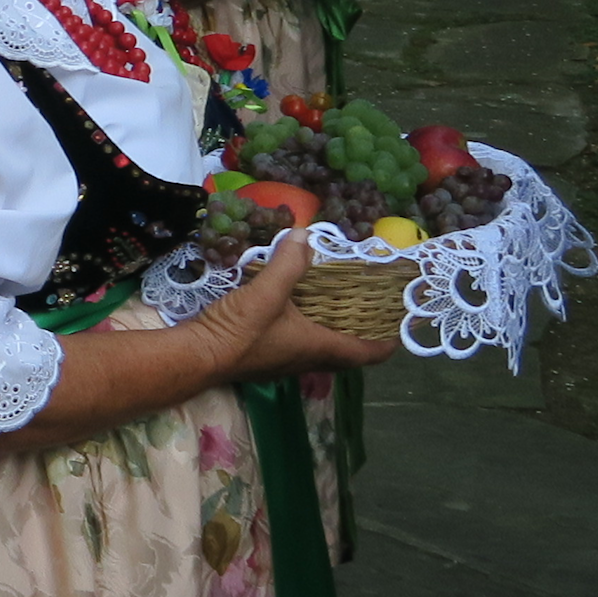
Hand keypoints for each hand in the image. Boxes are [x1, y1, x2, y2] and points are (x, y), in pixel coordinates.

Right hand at [201, 232, 393, 383]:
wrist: (195, 357)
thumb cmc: (239, 331)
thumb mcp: (267, 292)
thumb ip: (288, 263)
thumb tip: (304, 234)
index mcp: (320, 348)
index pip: (369, 353)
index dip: (389, 342)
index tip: (401, 325)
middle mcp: (308, 360)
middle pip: (347, 353)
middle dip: (362, 334)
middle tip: (369, 309)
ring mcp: (285, 362)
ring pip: (323, 350)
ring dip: (334, 331)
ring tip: (336, 304)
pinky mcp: (265, 358)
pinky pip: (300, 345)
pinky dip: (308, 329)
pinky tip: (295, 309)